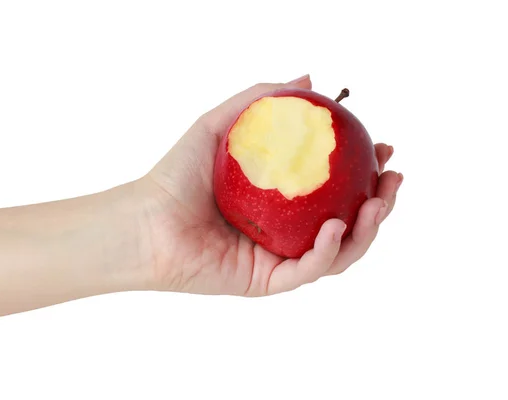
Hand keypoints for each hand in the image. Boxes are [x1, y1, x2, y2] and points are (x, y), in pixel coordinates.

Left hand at [144, 75, 401, 295]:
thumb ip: (259, 100)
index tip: (382, 147)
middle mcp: (283, 230)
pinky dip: (328, 252)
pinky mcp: (266, 282)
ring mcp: (277, 257)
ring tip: (378, 203)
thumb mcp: (218, 125)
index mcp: (280, 200)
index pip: (333, 188)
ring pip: (337, 253)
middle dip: (379, 204)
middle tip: (393, 179)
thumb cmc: (176, 175)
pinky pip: (307, 270)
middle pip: (346, 223)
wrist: (146, 221)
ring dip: (366, 231)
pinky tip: (336, 226)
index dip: (364, 171)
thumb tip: (307, 78)